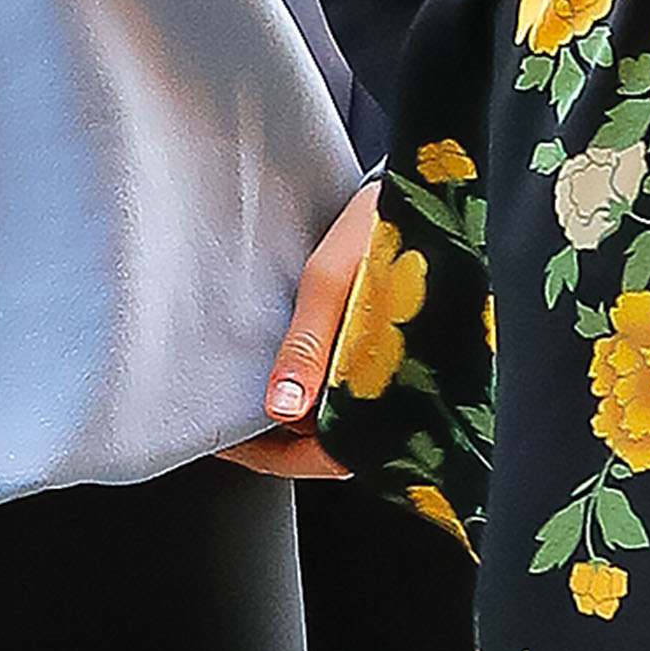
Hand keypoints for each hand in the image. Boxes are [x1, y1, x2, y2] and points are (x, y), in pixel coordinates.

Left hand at [222, 177, 381, 481]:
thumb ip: (307, 347)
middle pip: (328, 444)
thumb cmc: (382, 229)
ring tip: (253, 388)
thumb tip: (281, 407)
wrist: (421, 192)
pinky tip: (291, 367)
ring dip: (297, 410)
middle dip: (279, 437)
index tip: (228, 441)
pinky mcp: (393, 358)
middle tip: (230, 416)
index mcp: (391, 388)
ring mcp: (396, 378)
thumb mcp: (332, 283)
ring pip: (337, 419)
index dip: (270, 455)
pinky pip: (348, 390)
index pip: (323, 458)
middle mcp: (399, 395)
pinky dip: (316, 388)